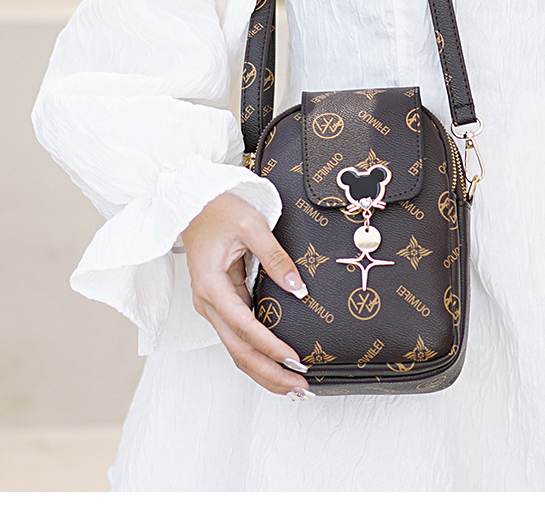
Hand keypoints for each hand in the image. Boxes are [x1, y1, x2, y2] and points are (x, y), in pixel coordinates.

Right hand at [181, 192, 312, 397]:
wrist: (195, 204)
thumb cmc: (219, 210)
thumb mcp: (252, 226)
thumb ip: (276, 258)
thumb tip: (298, 288)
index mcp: (211, 286)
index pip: (244, 326)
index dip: (269, 347)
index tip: (294, 359)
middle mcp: (208, 303)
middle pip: (238, 351)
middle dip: (270, 373)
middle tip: (301, 387)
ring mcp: (213, 307)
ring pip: (237, 350)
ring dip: (264, 370)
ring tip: (294, 385)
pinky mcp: (221, 305)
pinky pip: (239, 337)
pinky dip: (258, 354)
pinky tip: (278, 363)